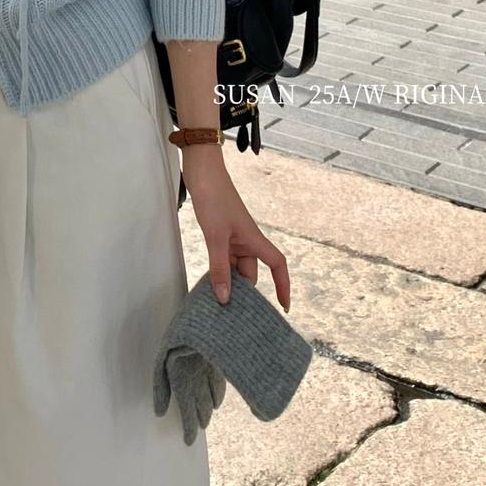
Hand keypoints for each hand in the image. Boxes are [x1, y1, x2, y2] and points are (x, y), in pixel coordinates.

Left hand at [185, 159, 290, 310]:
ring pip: (234, 268)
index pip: (277, 264)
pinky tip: (208, 283)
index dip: (283, 284)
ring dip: (227, 282)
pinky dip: (218, 271)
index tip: (284, 306)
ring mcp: (232, 238)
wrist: (201, 172)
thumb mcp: (216, 236)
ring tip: (215, 302)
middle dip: (244, 291)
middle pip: (250, 272)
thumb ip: (219, 268)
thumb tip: (225, 298)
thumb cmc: (214, 197)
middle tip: (231, 313)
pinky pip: (223, 260)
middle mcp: (246, 240)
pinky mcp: (219, 234)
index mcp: (254, 239)